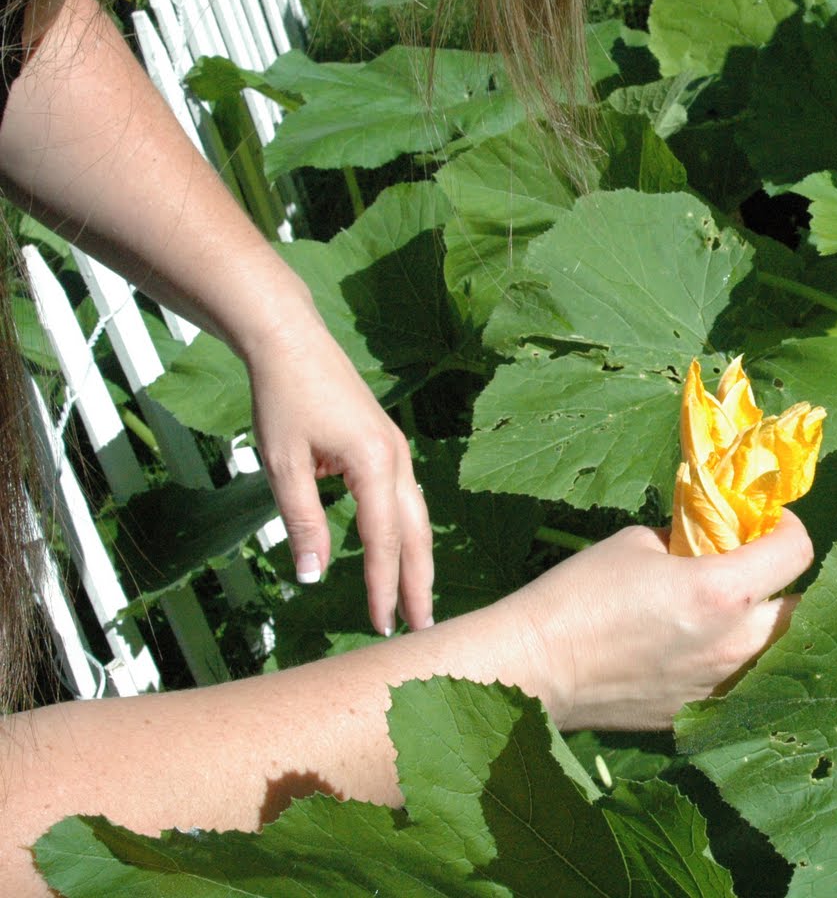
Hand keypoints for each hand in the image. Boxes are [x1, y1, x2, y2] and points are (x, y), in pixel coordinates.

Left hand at [244, 317, 431, 635]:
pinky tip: (398, 552)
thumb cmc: (282, 398)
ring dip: (416, 561)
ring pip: (416, 517)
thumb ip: (302, 521)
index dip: (381, 585)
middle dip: (418, 583)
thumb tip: (312, 576)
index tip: (382, 626)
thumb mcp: (283, 464)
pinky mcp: (386, 446)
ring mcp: (396, 451)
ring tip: (415, 601)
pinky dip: (406, 534)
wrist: (292, 341)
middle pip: (416, 533)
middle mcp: (396, 458)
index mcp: (375, 462)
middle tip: (421, 628)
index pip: (383, 539)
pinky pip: (405, 499)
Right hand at [511, 510, 813, 728]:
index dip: (788, 529)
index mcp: (723, 591)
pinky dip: (737, 662)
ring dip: (767, 628)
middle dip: (788, 586)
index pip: (797, 553)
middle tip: (760, 570)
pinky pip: (741, 683)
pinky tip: (708, 647)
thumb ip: (692, 541)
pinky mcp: (700, 713)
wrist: (539, 666)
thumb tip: (713, 542)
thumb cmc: (581, 593)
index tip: (769, 524)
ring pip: (778, 654)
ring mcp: (720, 685)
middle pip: (804, 612)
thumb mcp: (641, 543)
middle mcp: (735, 643)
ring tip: (737, 612)